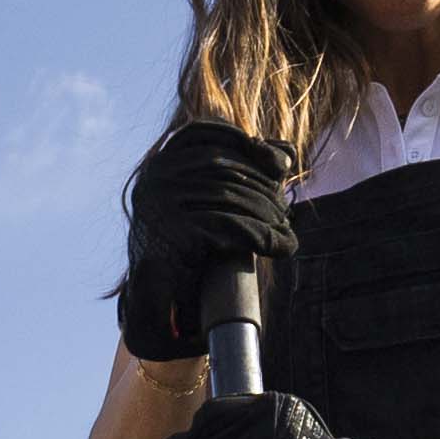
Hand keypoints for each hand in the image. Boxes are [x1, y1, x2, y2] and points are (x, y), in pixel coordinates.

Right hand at [116, 123, 296, 363]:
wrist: (155, 305)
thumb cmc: (186, 251)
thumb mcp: (208, 205)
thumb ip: (241, 172)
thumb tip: (286, 153)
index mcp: (157, 165)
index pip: (201, 133)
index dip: (242, 141)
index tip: (278, 165)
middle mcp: (153, 179)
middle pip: (224, 167)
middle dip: (263, 187)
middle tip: (285, 211)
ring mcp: (160, 204)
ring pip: (232, 197)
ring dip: (268, 215)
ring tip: (284, 231)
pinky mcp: (174, 233)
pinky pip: (232, 227)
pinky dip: (265, 237)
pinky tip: (281, 246)